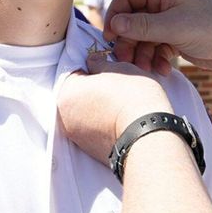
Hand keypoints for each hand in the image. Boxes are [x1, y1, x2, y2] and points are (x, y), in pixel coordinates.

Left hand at [57, 54, 173, 164]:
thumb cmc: (133, 97)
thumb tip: (92, 62)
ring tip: (120, 105)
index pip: (76, 72)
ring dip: (98, 108)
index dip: (94, 69)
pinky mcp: (89, 150)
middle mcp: (64, 117)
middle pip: (79, 95)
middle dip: (94, 90)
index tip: (109, 71)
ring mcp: (77, 136)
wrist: (147, 136)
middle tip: (117, 88)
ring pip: (86, 114)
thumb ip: (99, 63)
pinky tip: (120, 120)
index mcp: (67, 93)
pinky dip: (103, 125)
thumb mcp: (119, 68)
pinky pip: (94, 131)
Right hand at [103, 0, 211, 74]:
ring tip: (146, 68)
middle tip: (126, 60)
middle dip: (129, 40)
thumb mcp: (173, 27)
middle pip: (133, 19)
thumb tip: (113, 24)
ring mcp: (171, 17)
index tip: (109, 38)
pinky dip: (156, 58)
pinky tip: (163, 69)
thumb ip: (141, 26)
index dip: (116, 17)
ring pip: (144, 35)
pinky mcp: (177, 34)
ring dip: (142, 53)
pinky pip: (157, 45)